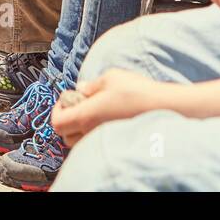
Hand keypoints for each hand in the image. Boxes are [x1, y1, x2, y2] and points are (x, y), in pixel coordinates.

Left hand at [51, 70, 171, 145]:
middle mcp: (91, 132)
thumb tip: (81, 88)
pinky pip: (95, 141)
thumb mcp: (110, 78)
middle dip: (67, 120)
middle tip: (78, 103)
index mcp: (86, 116)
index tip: (66, 98)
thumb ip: (91, 85)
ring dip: (80, 128)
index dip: (56, 110)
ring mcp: (103, 139)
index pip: (57, 123)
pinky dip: (93, 132)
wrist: (162, 107)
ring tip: (93, 110)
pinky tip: (106, 117)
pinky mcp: (115, 141)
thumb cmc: (135, 90)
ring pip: (80, 141)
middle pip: (66, 136)